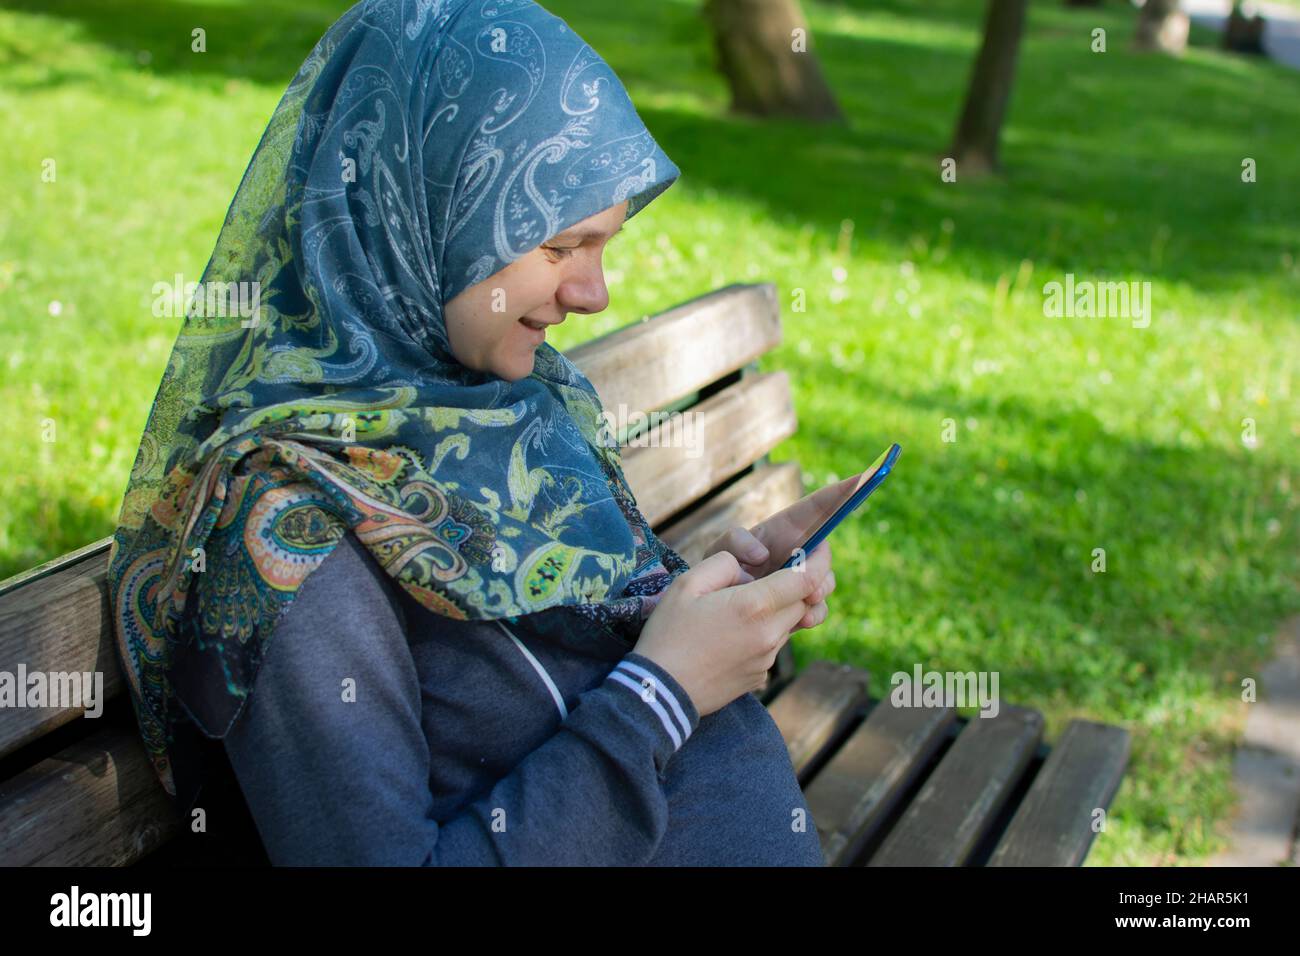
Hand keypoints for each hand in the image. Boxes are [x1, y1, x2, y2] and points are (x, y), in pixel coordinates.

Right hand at [633, 544, 831, 714]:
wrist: (659, 692)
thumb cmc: (669, 634)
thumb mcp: (687, 584)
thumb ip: (724, 564)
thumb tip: (746, 568)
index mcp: (754, 606)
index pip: (808, 579)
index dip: (820, 560)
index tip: (820, 548)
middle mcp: (769, 634)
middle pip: (802, 602)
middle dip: (794, 586)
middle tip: (767, 576)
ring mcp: (767, 659)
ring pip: (787, 624)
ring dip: (774, 610)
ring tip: (736, 610)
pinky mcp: (760, 676)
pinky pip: (771, 646)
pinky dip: (761, 634)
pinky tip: (729, 636)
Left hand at [699, 472, 858, 630]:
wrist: (714, 606)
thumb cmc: (717, 569)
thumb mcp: (720, 549)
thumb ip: (736, 542)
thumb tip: (762, 556)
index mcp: (784, 530)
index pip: (817, 508)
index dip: (841, 492)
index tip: (861, 479)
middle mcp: (798, 551)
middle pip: (825, 552)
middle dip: (824, 564)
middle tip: (813, 578)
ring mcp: (800, 578)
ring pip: (825, 581)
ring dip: (819, 590)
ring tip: (805, 600)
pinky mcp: (798, 604)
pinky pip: (816, 608)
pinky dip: (813, 613)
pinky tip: (803, 619)